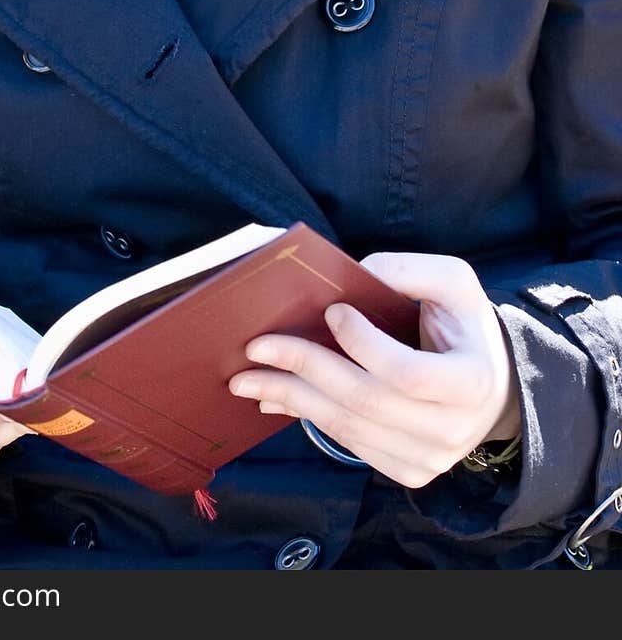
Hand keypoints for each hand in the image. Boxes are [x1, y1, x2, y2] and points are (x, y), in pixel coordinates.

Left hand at [227, 251, 521, 489]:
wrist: (492, 387)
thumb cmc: (466, 327)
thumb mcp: (455, 284)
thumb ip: (409, 271)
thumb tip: (353, 274)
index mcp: (471, 381)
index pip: (406, 372)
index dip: (364, 344)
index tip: (331, 310)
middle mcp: (452, 430)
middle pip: (365, 401)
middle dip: (304, 369)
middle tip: (257, 347)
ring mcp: (429, 459)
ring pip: (348, 427)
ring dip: (292, 398)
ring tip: (249, 378)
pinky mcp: (407, 471)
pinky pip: (349, 444)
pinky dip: (309, 418)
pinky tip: (278, 398)